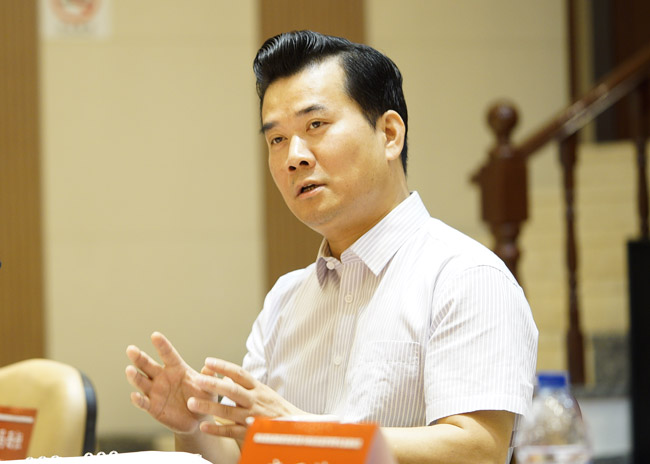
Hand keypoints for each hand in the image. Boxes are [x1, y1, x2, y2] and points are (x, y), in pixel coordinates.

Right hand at [125, 332, 213, 433]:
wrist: (198, 420)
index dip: (162, 345)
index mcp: (177, 368)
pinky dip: (138, 400)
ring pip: (142, 382)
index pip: (168, 354)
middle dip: (139, 358)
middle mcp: (163, 377)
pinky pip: (144, 403)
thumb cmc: (204, 399)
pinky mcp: (153, 407)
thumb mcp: (209, 388)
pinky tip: (134, 396)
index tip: (155, 335)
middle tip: (131, 349)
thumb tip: (209, 368)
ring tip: (129, 370)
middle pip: (148, 365)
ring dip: (135, 376)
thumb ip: (208, 378)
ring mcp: (156, 392)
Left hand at [186, 358, 307, 439]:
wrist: (296, 429)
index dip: (223, 366)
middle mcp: (255, 401)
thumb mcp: (263, 392)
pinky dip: (217, 429)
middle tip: (197, 380)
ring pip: (229, 411)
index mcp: (258, 388)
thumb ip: (244, 386)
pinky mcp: (251, 434)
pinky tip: (204, 426)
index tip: (208, 361)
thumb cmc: (276, 409)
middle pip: (232, 391)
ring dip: (209, 406)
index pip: (240, 374)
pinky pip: (231, 431)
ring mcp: (253, 417)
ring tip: (191, 403)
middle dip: (214, 385)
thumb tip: (225, 376)